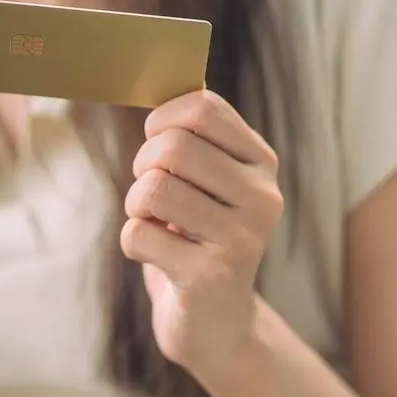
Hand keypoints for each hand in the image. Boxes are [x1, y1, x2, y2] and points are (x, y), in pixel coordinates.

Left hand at [122, 89, 283, 382]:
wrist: (216, 324)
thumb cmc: (199, 237)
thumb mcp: (208, 182)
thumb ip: (195, 134)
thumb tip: (175, 72)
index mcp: (262, 164)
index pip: (203, 108)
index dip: (162, 120)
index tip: (158, 144)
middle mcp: (263, 198)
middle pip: (173, 147)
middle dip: (142, 165)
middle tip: (151, 193)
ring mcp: (241, 240)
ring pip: (152, 189)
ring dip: (136, 206)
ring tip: (156, 224)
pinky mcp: (210, 277)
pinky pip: (137, 234)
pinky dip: (133, 242)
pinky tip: (159, 257)